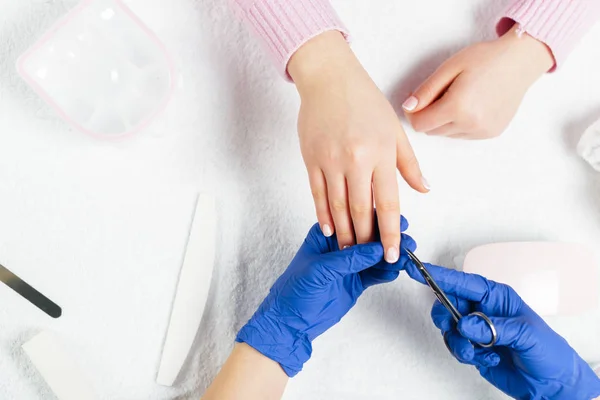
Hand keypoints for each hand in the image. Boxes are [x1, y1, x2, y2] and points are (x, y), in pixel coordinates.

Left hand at [236, 217, 415, 376]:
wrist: (291, 323)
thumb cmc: (294, 292)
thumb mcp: (320, 271)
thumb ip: (348, 259)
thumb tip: (376, 248)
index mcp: (325, 233)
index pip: (353, 220)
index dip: (376, 221)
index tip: (396, 223)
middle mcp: (339, 245)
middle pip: (369, 237)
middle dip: (389, 239)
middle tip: (406, 242)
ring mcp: (348, 264)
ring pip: (375, 255)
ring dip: (391, 255)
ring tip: (406, 257)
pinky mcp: (355, 280)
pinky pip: (375, 273)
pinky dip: (386, 272)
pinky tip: (395, 271)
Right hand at [288, 31, 428, 261]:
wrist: (329, 78)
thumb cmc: (364, 101)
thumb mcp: (394, 129)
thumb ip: (408, 163)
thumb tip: (423, 189)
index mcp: (380, 154)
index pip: (389, 203)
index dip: (390, 232)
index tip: (391, 253)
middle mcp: (355, 160)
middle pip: (361, 210)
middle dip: (365, 239)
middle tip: (368, 257)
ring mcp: (330, 161)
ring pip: (338, 207)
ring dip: (344, 232)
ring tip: (348, 251)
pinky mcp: (311, 159)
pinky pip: (317, 194)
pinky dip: (322, 214)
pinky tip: (328, 229)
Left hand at [403, 25, 553, 138]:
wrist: (520, 61)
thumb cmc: (484, 59)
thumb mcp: (449, 68)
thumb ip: (426, 91)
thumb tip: (407, 108)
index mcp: (458, 107)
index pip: (420, 125)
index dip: (414, 113)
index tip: (418, 100)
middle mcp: (471, 124)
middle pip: (431, 131)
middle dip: (430, 115)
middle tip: (442, 93)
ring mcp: (482, 131)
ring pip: (446, 134)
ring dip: (445, 120)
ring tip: (460, 96)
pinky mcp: (491, 133)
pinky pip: (463, 134)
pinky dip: (460, 123)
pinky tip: (472, 104)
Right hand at [404, 263, 599, 399]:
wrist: (551, 386)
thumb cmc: (549, 353)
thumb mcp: (527, 335)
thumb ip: (494, 327)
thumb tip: (466, 324)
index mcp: (497, 297)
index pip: (463, 283)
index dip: (440, 276)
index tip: (419, 270)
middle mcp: (483, 310)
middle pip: (448, 303)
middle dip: (447, 317)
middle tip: (455, 327)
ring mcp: (476, 330)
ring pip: (448, 328)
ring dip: (459, 342)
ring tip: (479, 351)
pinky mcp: (472, 349)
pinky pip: (454, 347)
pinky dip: (466, 355)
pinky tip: (487, 358)